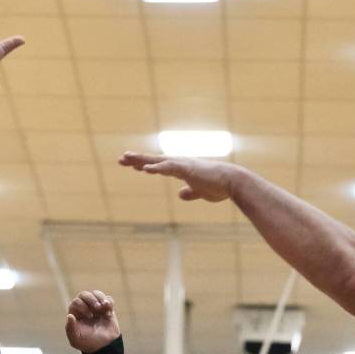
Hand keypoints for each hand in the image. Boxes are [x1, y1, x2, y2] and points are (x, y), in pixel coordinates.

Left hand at [65, 290, 120, 353]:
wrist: (104, 346)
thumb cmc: (88, 343)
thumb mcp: (76, 339)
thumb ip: (70, 328)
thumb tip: (69, 316)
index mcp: (75, 313)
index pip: (76, 301)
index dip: (82, 306)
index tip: (89, 316)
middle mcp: (85, 307)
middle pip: (85, 294)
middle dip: (91, 299)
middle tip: (97, 308)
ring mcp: (96, 307)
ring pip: (97, 294)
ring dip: (101, 298)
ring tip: (105, 307)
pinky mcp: (107, 309)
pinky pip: (108, 299)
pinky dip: (109, 303)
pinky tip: (109, 313)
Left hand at [119, 152, 239, 202]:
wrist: (233, 183)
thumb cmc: (220, 187)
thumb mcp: (201, 193)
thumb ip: (190, 193)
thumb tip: (181, 195)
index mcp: (183, 169)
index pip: (160, 166)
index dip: (145, 165)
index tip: (132, 165)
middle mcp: (180, 164)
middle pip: (154, 160)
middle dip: (137, 160)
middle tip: (121, 159)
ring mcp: (183, 164)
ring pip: (158, 160)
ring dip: (141, 160)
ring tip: (126, 158)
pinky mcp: (187, 168)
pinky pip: (168, 167)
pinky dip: (156, 167)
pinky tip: (144, 169)